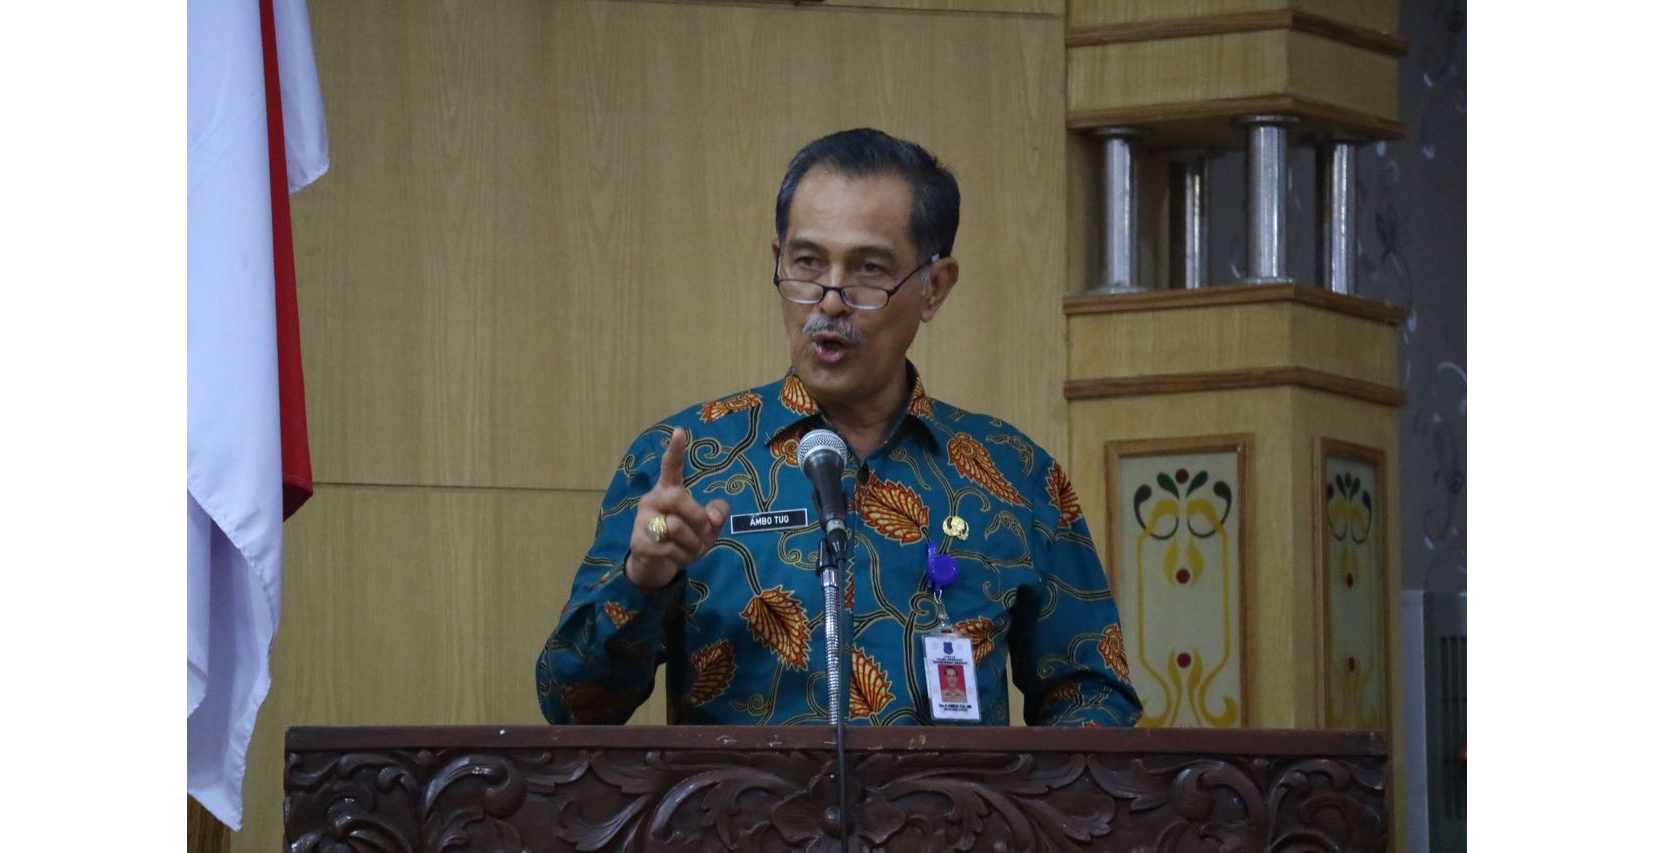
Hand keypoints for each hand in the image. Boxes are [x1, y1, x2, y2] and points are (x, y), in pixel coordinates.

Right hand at [625, 427, 729, 592]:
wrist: (656, 567)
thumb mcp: (707, 527)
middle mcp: (652, 500)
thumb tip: (713, 516)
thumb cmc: (683, 540)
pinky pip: (671, 549)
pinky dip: (683, 557)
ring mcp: (643, 521)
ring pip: (677, 527)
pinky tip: (679, 558)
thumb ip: (717, 514)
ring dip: (693, 544)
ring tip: (692, 549)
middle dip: (698, 517)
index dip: (676, 450)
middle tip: (706, 531)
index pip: (670, 467)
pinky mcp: (640, 542)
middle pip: (678, 497)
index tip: (680, 431)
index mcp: (668, 491)